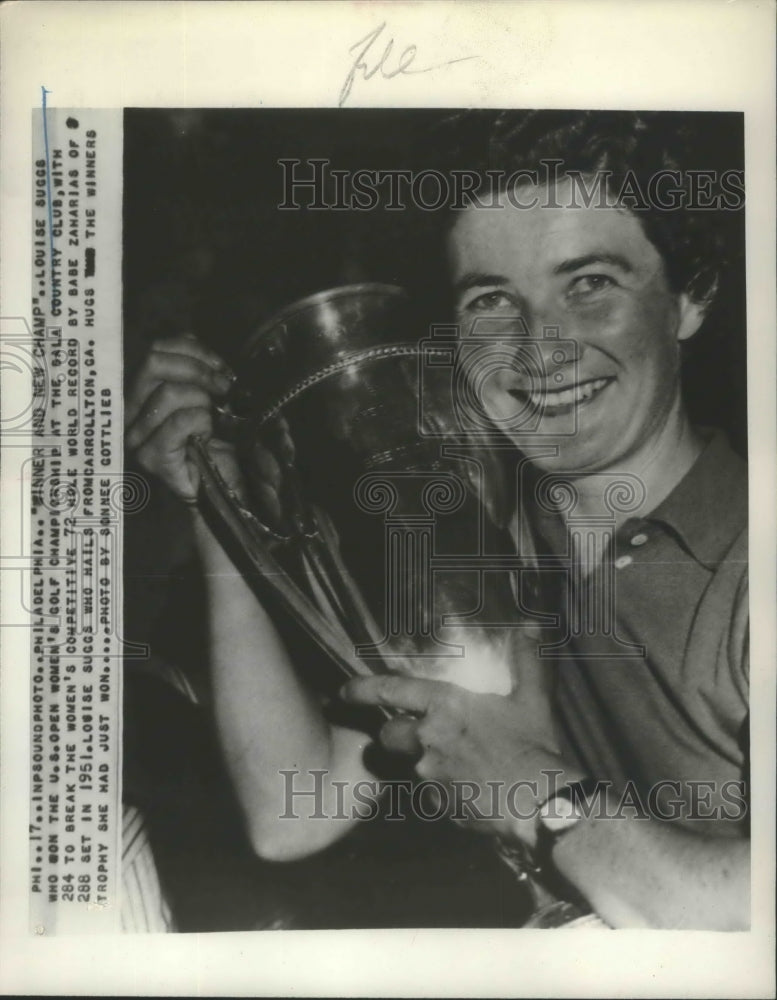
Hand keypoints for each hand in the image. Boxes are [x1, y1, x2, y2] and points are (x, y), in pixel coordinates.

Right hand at [125, 334, 236, 499]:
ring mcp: (136, 435)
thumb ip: (199, 371)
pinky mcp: (151, 456)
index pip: (156, 348)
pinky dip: (201, 423)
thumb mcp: (208, 395)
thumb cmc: (215, 440)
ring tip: (213, 418)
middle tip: (223, 389)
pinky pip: (178, 423)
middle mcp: (130, 410)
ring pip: (168, 393)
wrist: (222, 485)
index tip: (221, 367)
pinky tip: (207, 435)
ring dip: (202, 401)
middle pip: (153, 363)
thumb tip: (208, 356)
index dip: (193, 350)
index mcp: (142, 391)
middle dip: (198, 371)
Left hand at [341, 656, 580, 845]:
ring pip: (403, 766)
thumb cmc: (534, 747)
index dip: (362, 689)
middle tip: (406, 733)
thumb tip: (529, 628)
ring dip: (414, 763)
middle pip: (387, 734)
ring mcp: (428, 775)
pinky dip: (437, 793)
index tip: (344, 691)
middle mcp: (428, 739)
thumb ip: (526, 661)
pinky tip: (460, 791)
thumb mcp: (533, 699)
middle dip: (391, 733)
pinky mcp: (436, 807)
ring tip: (438, 765)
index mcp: (446, 706)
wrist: (540, 806)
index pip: (390, 690)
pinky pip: (426, 796)